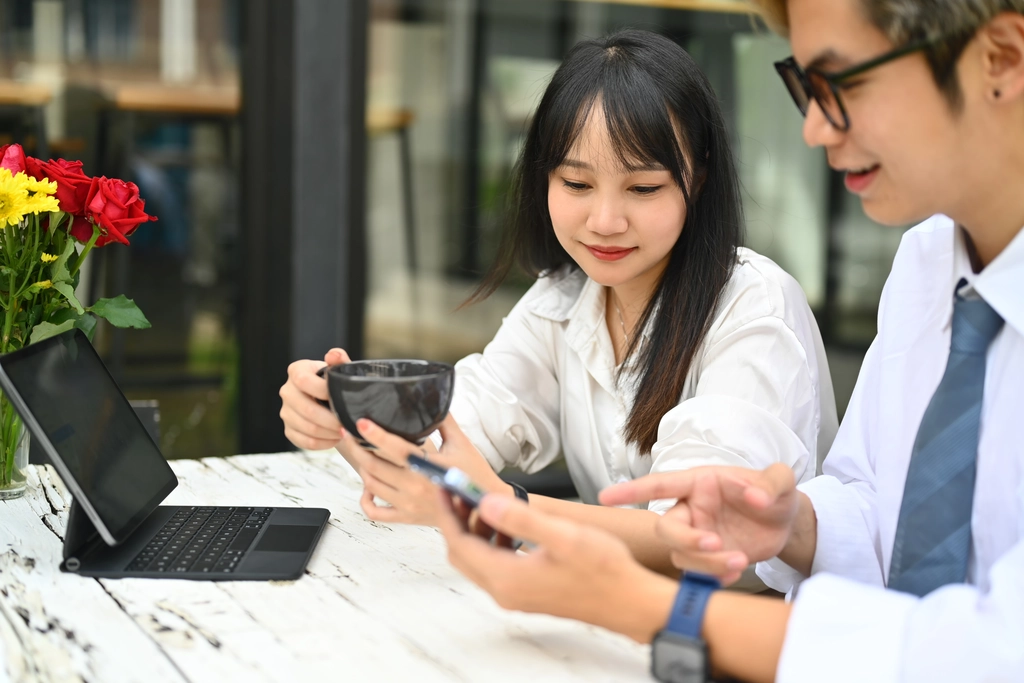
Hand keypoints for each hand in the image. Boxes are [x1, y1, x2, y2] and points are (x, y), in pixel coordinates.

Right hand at [279, 348, 349, 450]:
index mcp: (296, 371)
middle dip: (331, 419)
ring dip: (329, 433)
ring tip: (344, 432)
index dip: (323, 391)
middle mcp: (287, 391)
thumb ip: (339, 361)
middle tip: (346, 424)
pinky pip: (305, 441)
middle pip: (306, 409)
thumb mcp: (338, 369)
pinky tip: (335, 439)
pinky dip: (323, 443)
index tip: (341, 397)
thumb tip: (334, 355)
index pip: (304, 381)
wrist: (328, 399)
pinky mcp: (289, 430)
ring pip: (307, 428)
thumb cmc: (334, 382)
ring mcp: (286, 412)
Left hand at [347, 414, 508, 525]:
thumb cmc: (473, 475)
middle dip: (357, 447)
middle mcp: (415, 486)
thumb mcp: (461, 443)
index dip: (375, 435)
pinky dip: (366, 499)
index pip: (396, 448)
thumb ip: (444, 421)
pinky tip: (368, 487)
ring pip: (371, 484)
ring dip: (361, 466)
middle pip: (374, 465)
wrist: (481, 508)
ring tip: (360, 452)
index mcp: (428, 467)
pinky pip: (376, 512)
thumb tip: (432, 400)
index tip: (361, 422)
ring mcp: (408, 504)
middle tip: (349, 432)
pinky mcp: (406, 517)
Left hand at [436, 492, 676, 642]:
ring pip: (479, 560)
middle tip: (459, 492)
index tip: (444, 488)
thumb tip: (486, 503)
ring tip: (486, 503)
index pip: (460, 543)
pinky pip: (497, 565)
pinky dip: (494, 543)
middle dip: (457, 520)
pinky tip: (512, 526)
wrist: (629, 602)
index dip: (448, 513)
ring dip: (476, 531)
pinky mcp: (528, 592)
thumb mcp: (563, 536)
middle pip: (463, 553)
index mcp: (507, 577)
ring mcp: (516, 594)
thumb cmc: (603, 572)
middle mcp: (506, 591)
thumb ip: (521, 519)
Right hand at [599, 464, 800, 583]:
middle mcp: (691, 510)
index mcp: (699, 483)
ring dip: (707, 563)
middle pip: (666, 528)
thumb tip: (755, 497)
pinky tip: (735, 572)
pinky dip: (714, 578)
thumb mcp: (781, 480)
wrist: (784, 524)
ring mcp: (696, 536)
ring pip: (681, 556)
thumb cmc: (773, 493)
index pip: (660, 484)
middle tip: (716, 542)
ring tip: (740, 560)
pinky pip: (697, 574)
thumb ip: (771, 483)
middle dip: (686, 539)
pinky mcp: (706, 559)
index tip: (605, 496)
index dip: (632, 490)